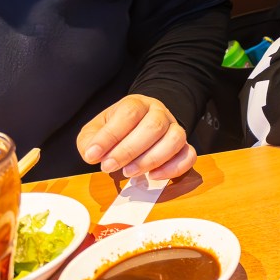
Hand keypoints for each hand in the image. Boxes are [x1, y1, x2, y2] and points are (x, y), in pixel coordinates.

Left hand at [77, 94, 195, 179]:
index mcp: (137, 103)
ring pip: (174, 139)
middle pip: (154, 126)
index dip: (111, 135)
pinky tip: (153, 176)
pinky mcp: (183, 147)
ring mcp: (174, 129)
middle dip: (129, 150)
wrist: (139, 125)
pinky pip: (189, 155)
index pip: (129, 113)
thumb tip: (93, 154)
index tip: (93, 155)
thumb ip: (91, 140)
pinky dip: (174, 168)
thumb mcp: (96, 130)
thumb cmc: (116, 129)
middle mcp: (160, 113)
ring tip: (129, 173)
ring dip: (151, 159)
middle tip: (109, 167)